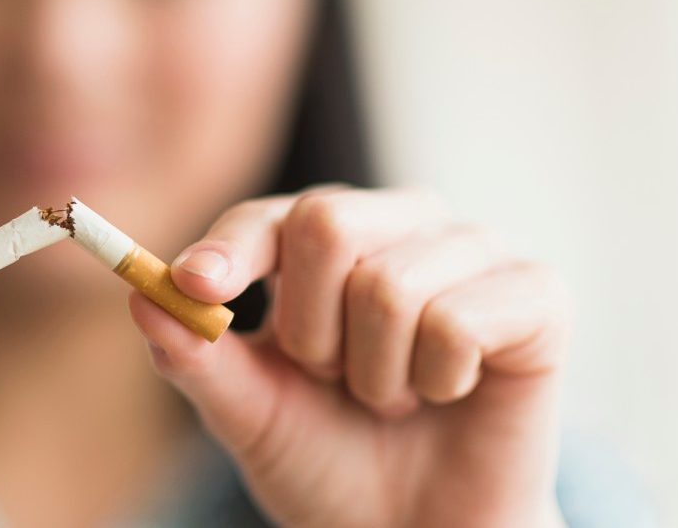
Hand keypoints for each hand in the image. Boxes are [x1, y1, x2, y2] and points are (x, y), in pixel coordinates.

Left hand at [130, 186, 571, 527]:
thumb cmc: (331, 461)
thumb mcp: (249, 413)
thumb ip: (196, 356)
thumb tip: (141, 294)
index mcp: (330, 239)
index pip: (272, 217)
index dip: (231, 249)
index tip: (195, 286)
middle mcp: (403, 225)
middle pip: (328, 223)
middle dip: (311, 332)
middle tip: (335, 380)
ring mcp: (473, 251)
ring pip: (390, 285)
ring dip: (375, 374)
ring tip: (393, 400)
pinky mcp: (536, 294)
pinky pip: (458, 319)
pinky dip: (437, 381)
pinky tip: (450, 395)